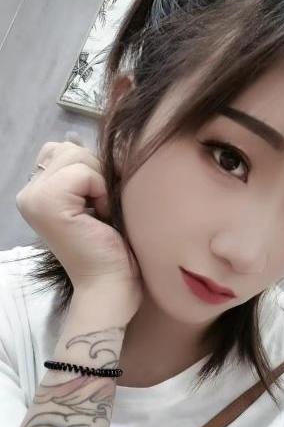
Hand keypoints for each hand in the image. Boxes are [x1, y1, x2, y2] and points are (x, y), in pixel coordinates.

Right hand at [16, 136, 143, 320]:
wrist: (110, 286)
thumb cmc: (111, 249)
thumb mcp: (97, 199)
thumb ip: (86, 170)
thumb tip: (89, 140)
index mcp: (37, 192)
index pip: (65, 150)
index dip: (92, 172)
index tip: (98, 207)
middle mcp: (28, 193)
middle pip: (71, 149)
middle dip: (97, 176)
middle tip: (101, 213)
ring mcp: (34, 197)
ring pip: (78, 156)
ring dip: (100, 185)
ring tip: (100, 216)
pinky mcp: (47, 202)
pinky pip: (85, 172)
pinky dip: (101, 192)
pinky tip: (100, 219)